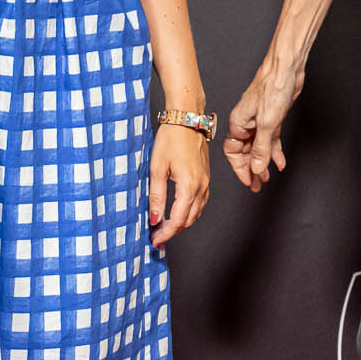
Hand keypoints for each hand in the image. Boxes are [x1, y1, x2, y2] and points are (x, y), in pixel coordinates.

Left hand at [149, 122, 210, 246]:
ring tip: (165, 227)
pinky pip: (200, 202)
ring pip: (196, 212)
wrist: (187, 119)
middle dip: (173, 231)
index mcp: (189, 186)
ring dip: (182, 223)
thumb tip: (155, 218)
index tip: (155, 240)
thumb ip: (157, 196)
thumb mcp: (157, 168)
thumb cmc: (171, 138)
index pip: (178, 220)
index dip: (166, 233)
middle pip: (189, 220)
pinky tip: (177, 211)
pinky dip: (189, 212)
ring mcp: (206, 182)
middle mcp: (201, 187)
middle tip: (157, 236)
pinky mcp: (205, 177)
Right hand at [224, 61, 303, 190]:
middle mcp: (246, 123)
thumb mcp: (267, 124)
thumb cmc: (272, 88)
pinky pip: (271, 140)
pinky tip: (280, 162)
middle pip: (245, 152)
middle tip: (258, 185)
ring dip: (264, 163)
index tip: (249, 181)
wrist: (287, 69)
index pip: (233, 152)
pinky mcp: (272, 117)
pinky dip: (275, 151)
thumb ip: (261, 149)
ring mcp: (260, 121)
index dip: (240, 168)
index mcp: (238, 123)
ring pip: (259, 147)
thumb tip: (256, 168)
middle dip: (252, 169)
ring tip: (268, 178)